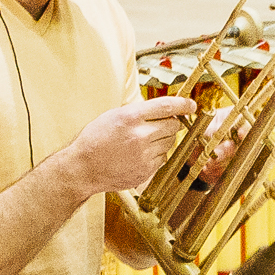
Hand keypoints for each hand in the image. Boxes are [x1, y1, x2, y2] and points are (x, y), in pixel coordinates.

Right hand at [60, 96, 197, 198]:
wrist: (83, 168)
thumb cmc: (95, 139)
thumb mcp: (113, 116)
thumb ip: (139, 112)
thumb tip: (165, 110)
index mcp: (130, 117)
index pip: (166, 106)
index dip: (183, 104)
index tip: (191, 105)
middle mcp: (140, 135)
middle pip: (173, 126)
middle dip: (170, 124)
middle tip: (159, 126)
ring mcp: (144, 155)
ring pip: (169, 143)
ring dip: (162, 140)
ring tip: (141, 142)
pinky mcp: (146, 170)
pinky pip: (162, 158)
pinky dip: (156, 155)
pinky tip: (139, 155)